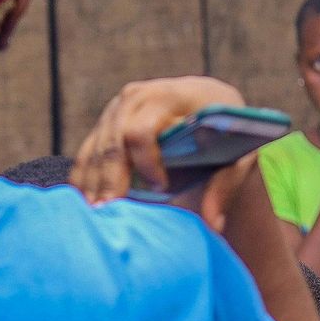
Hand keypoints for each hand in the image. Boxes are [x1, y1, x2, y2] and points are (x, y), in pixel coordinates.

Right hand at [69, 76, 249, 202]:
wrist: (206, 102)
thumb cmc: (225, 129)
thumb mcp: (236, 151)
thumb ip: (226, 185)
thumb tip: (213, 223)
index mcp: (168, 96)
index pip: (141, 130)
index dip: (146, 162)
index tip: (160, 188)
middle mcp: (135, 97)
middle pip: (112, 143)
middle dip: (110, 181)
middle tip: (110, 213)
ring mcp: (115, 110)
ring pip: (94, 151)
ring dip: (92, 185)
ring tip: (96, 217)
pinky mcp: (104, 124)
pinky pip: (86, 154)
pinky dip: (83, 180)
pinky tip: (84, 205)